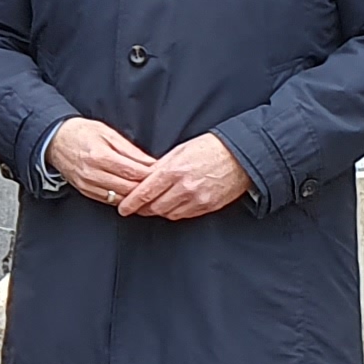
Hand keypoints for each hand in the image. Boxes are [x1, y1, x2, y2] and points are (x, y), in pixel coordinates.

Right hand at [47, 116, 158, 205]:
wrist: (55, 139)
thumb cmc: (81, 133)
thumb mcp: (108, 133)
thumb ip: (131, 150)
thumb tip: (150, 162)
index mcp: (101, 156)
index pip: (133, 172)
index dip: (150, 175)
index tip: (161, 174)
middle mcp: (93, 173)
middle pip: (128, 187)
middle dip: (145, 187)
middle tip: (158, 185)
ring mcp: (88, 184)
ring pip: (119, 198)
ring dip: (135, 197)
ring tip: (147, 192)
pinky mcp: (84, 190)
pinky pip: (108, 201)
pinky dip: (122, 199)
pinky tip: (130, 195)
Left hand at [115, 131, 251, 221]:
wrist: (241, 156)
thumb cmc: (210, 148)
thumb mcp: (180, 151)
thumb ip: (160, 166)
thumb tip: (144, 177)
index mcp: (174, 171)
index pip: (145, 193)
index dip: (130, 203)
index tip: (122, 208)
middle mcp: (184, 188)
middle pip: (154, 207)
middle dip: (142, 208)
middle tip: (135, 207)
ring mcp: (197, 199)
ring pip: (169, 214)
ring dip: (158, 211)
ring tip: (152, 206)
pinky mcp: (208, 206)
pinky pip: (185, 215)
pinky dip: (175, 212)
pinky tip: (171, 206)